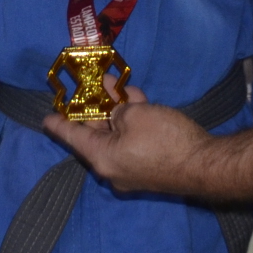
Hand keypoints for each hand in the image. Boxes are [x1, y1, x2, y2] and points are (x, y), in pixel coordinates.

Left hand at [42, 96, 216, 196]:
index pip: (73, 138)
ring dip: (115, 109)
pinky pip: (134, 140)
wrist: (206, 165)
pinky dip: (132, 121)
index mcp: (102, 158)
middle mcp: (113, 167)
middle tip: (86, 85)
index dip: (59, 125)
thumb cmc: (165, 140)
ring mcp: (132, 168)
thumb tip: (117, 114)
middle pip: (96, 133)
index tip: (47, 118)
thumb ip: (118, 110)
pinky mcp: (151, 165)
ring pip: (117, 133)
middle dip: (93, 106)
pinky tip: (135, 98)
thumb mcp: (135, 115)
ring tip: (111, 83)